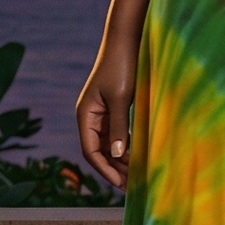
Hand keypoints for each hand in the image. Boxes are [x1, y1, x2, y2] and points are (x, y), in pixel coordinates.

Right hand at [76, 36, 138, 190]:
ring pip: (109, 144)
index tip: (121, 184)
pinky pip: (118, 133)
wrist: (126, 40)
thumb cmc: (121, 66)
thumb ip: (119, 127)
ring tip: (136, 173)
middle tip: (132, 184)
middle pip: (99, 151)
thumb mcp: (121, 98)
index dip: (105, 169)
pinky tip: (138, 154)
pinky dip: (126, 145)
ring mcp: (102, 113)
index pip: (91, 151)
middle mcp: (90, 117)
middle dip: (114, 168)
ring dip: (121, 158)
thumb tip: (118, 155)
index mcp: (85, 115)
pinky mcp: (114, 108)